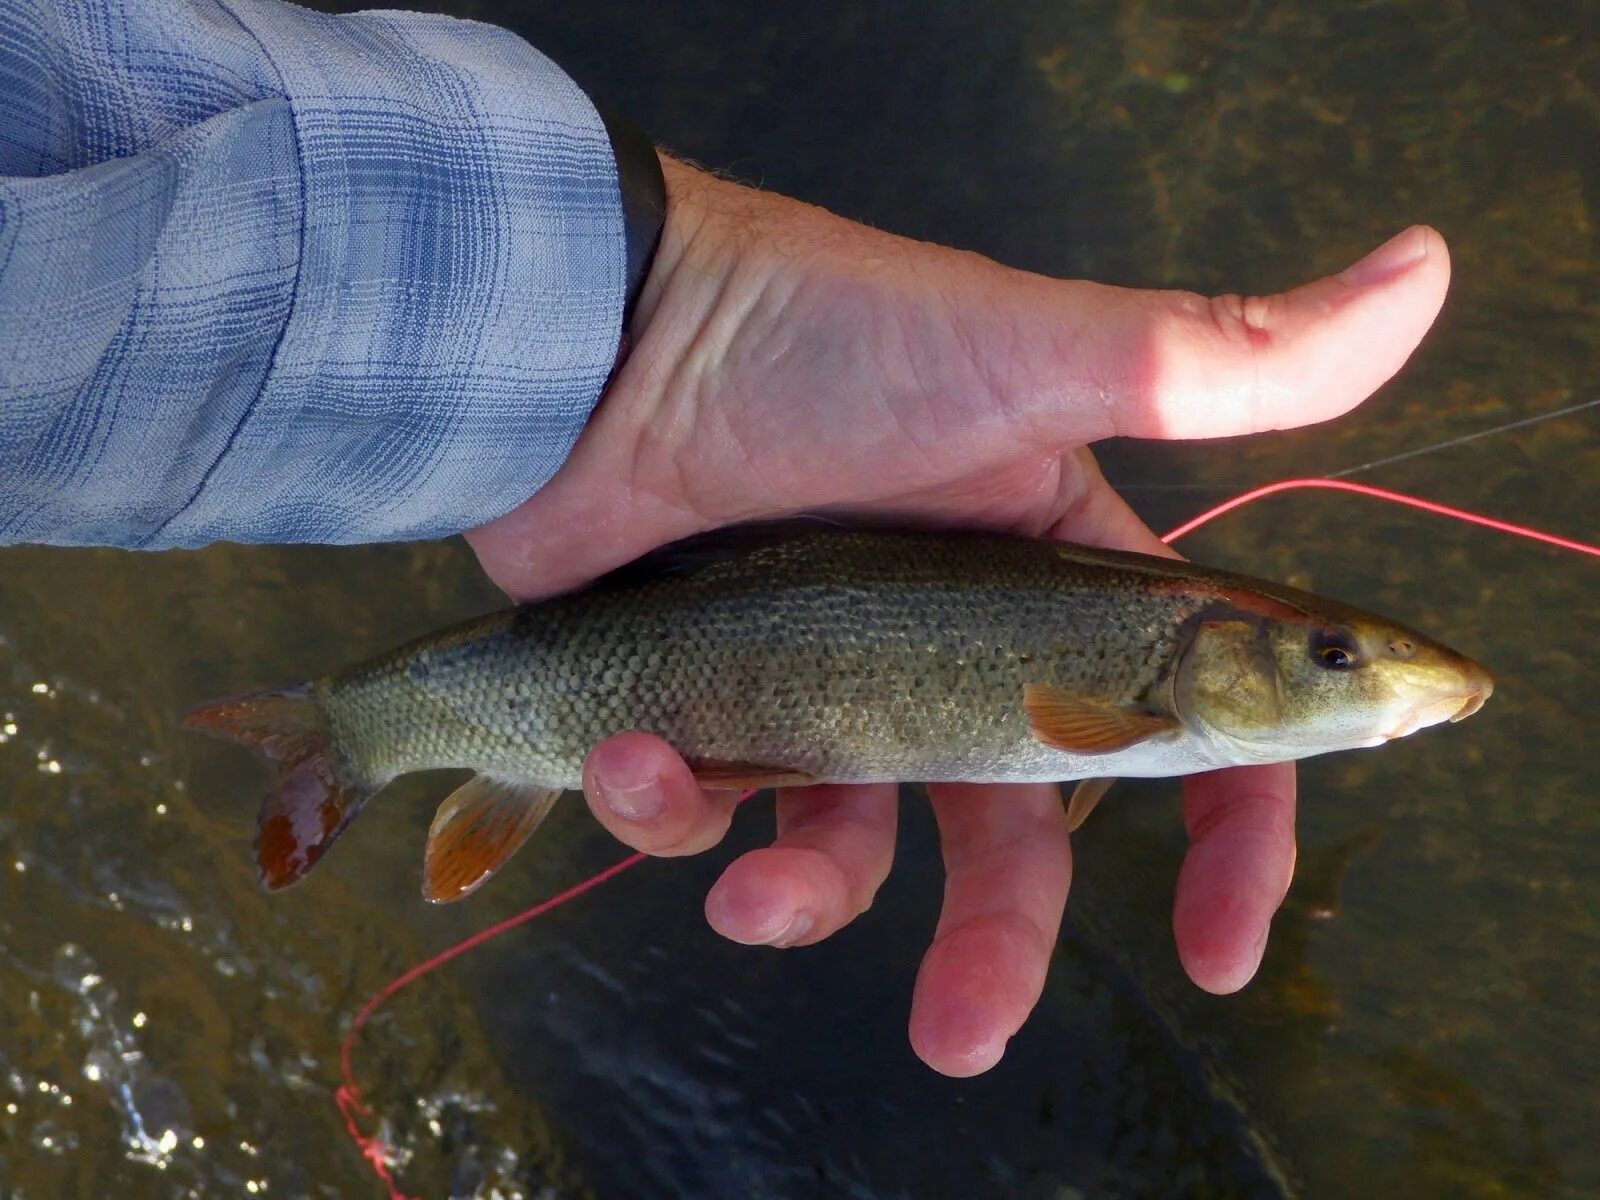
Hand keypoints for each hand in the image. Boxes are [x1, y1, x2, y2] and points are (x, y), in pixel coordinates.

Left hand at [465, 156, 1449, 1074]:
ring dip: (800, 896)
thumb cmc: (817, 337)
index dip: (1219, 835)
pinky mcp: (699, 700)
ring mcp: (815, 681)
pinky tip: (632, 757)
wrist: (599, 333)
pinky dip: (667, 808)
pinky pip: (700, 809)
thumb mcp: (1033, 353)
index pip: (1170, 725)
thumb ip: (1220, 360)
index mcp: (1045, 581)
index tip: (1222, 945)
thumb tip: (1430, 263)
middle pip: (1006, 830)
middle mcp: (941, 644)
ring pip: (846, 847)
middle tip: (964, 1033)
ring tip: (749, 893)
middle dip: (995, 941)